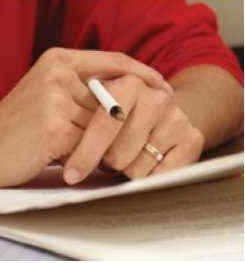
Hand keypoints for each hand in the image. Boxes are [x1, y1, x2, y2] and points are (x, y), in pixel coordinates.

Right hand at [0, 48, 168, 186]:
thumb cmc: (22, 124)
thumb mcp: (52, 95)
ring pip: (105, 124)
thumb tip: (127, 102)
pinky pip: (91, 144)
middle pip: (116, 96)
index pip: (116, 61)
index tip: (164, 88)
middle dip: (129, 119)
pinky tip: (75, 163)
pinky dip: (90, 156)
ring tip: (94, 154)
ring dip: (105, 143)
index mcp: (61, 61)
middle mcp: (59, 74)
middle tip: (144, 129)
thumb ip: (85, 92)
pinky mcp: (54, 128)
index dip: (143, 74)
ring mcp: (55, 100)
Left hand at [64, 75, 203, 183]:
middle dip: (107, 162)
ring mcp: (177, 119)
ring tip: (128, 156)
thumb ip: (81, 123)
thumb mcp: (99, 111)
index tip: (72, 174)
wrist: (162, 114)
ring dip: (126, 170)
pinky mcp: (193, 139)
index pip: (104, 125)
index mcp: (129, 84)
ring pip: (135, 170)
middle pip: (117, 155)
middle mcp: (157, 99)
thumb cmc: (123, 117)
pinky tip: (147, 164)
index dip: (86, 153)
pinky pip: (159, 177)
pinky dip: (147, 178)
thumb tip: (70, 161)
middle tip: (108, 156)